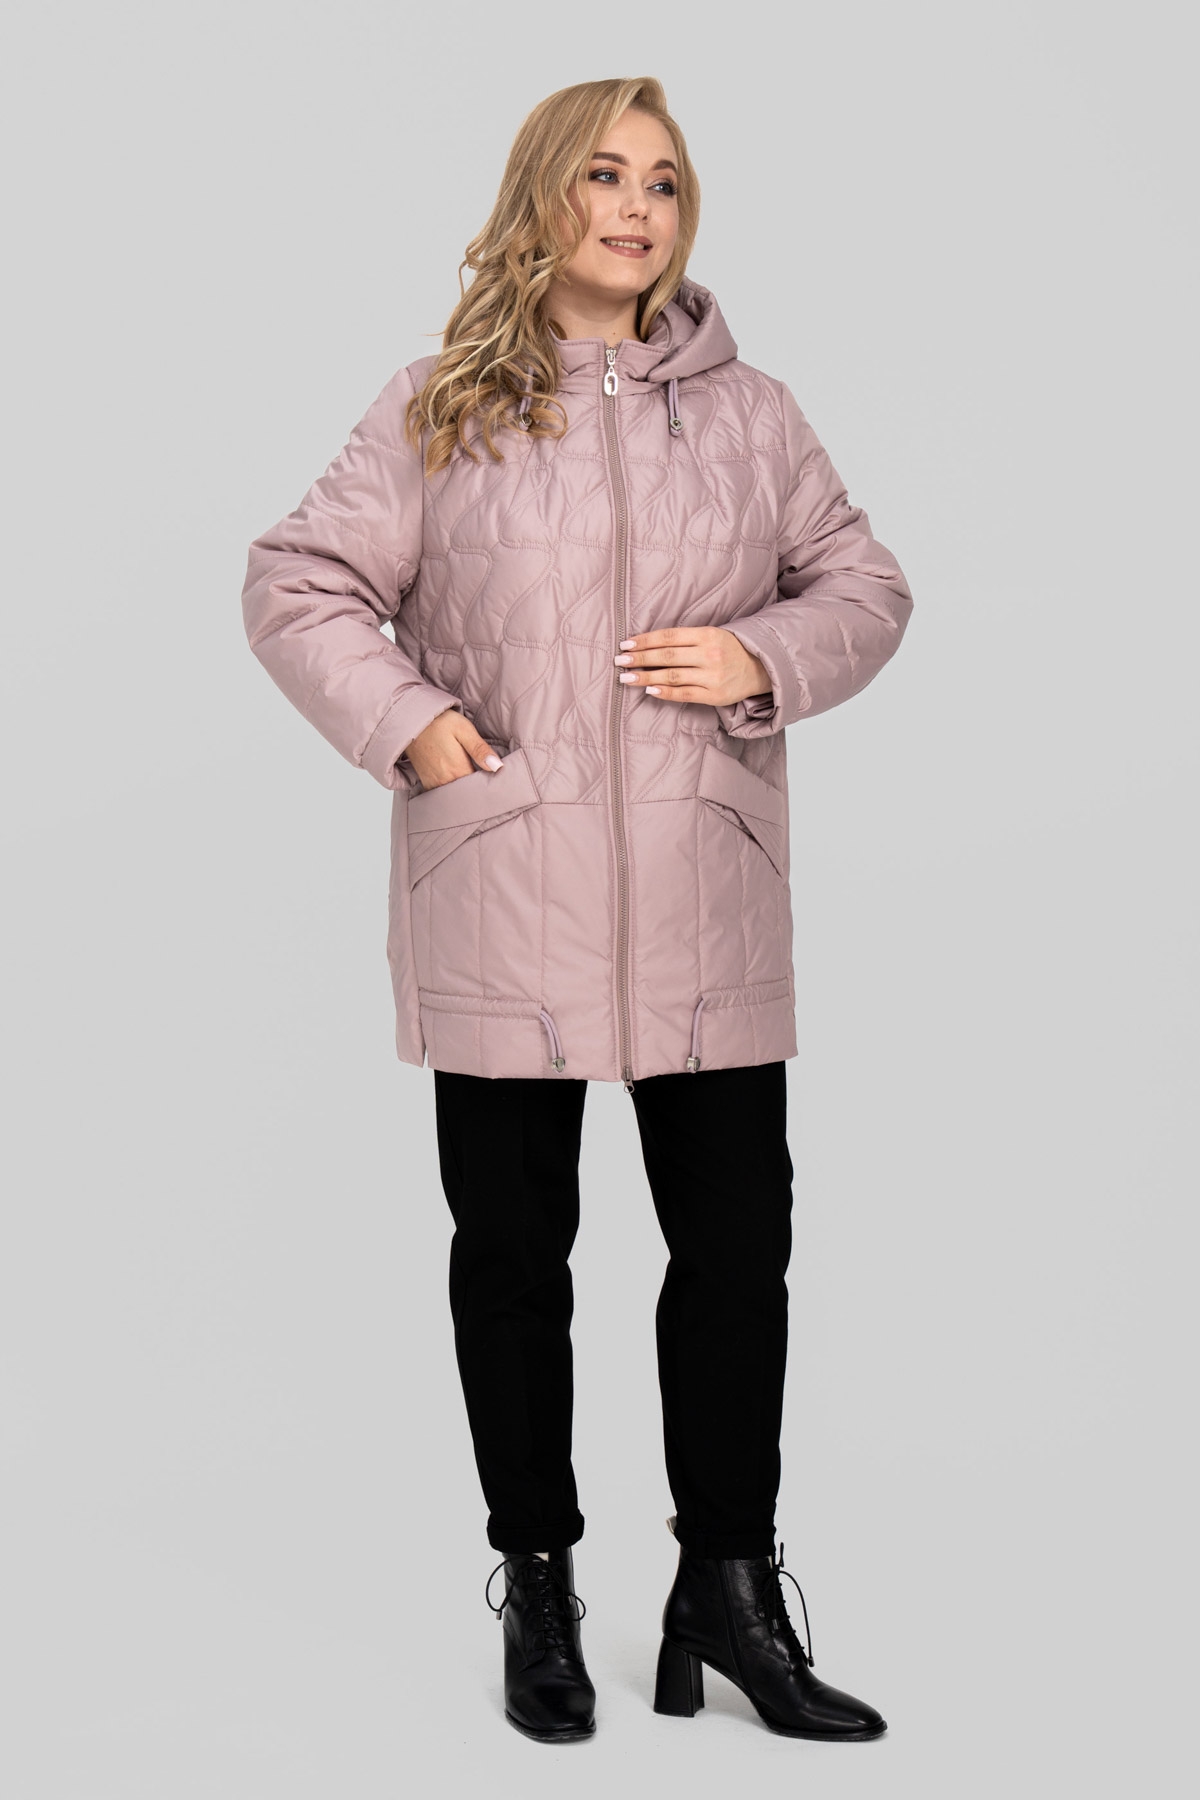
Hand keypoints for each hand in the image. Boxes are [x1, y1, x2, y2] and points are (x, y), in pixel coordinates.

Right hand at [403, 708, 505, 790]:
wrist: (412, 721)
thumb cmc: (440, 723)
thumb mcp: (464, 730)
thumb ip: (480, 750)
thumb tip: (497, 767)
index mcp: (458, 770)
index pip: (479, 788)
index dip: (489, 785)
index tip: (496, 781)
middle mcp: (445, 781)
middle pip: (467, 793)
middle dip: (477, 790)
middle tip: (486, 782)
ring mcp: (434, 783)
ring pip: (455, 795)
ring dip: (464, 791)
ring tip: (473, 783)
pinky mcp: (427, 783)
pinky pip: (443, 794)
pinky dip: (451, 791)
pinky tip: (457, 782)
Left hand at [612, 627, 771, 708]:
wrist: (760, 668)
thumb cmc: (728, 650)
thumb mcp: (710, 635)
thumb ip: (684, 638)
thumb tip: (648, 644)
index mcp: (707, 635)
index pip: (669, 637)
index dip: (645, 640)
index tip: (626, 643)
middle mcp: (709, 654)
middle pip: (667, 656)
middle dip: (640, 658)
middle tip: (619, 660)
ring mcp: (712, 676)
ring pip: (672, 676)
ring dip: (645, 677)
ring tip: (626, 678)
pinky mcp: (714, 695)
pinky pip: (684, 694)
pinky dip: (665, 692)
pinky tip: (649, 690)